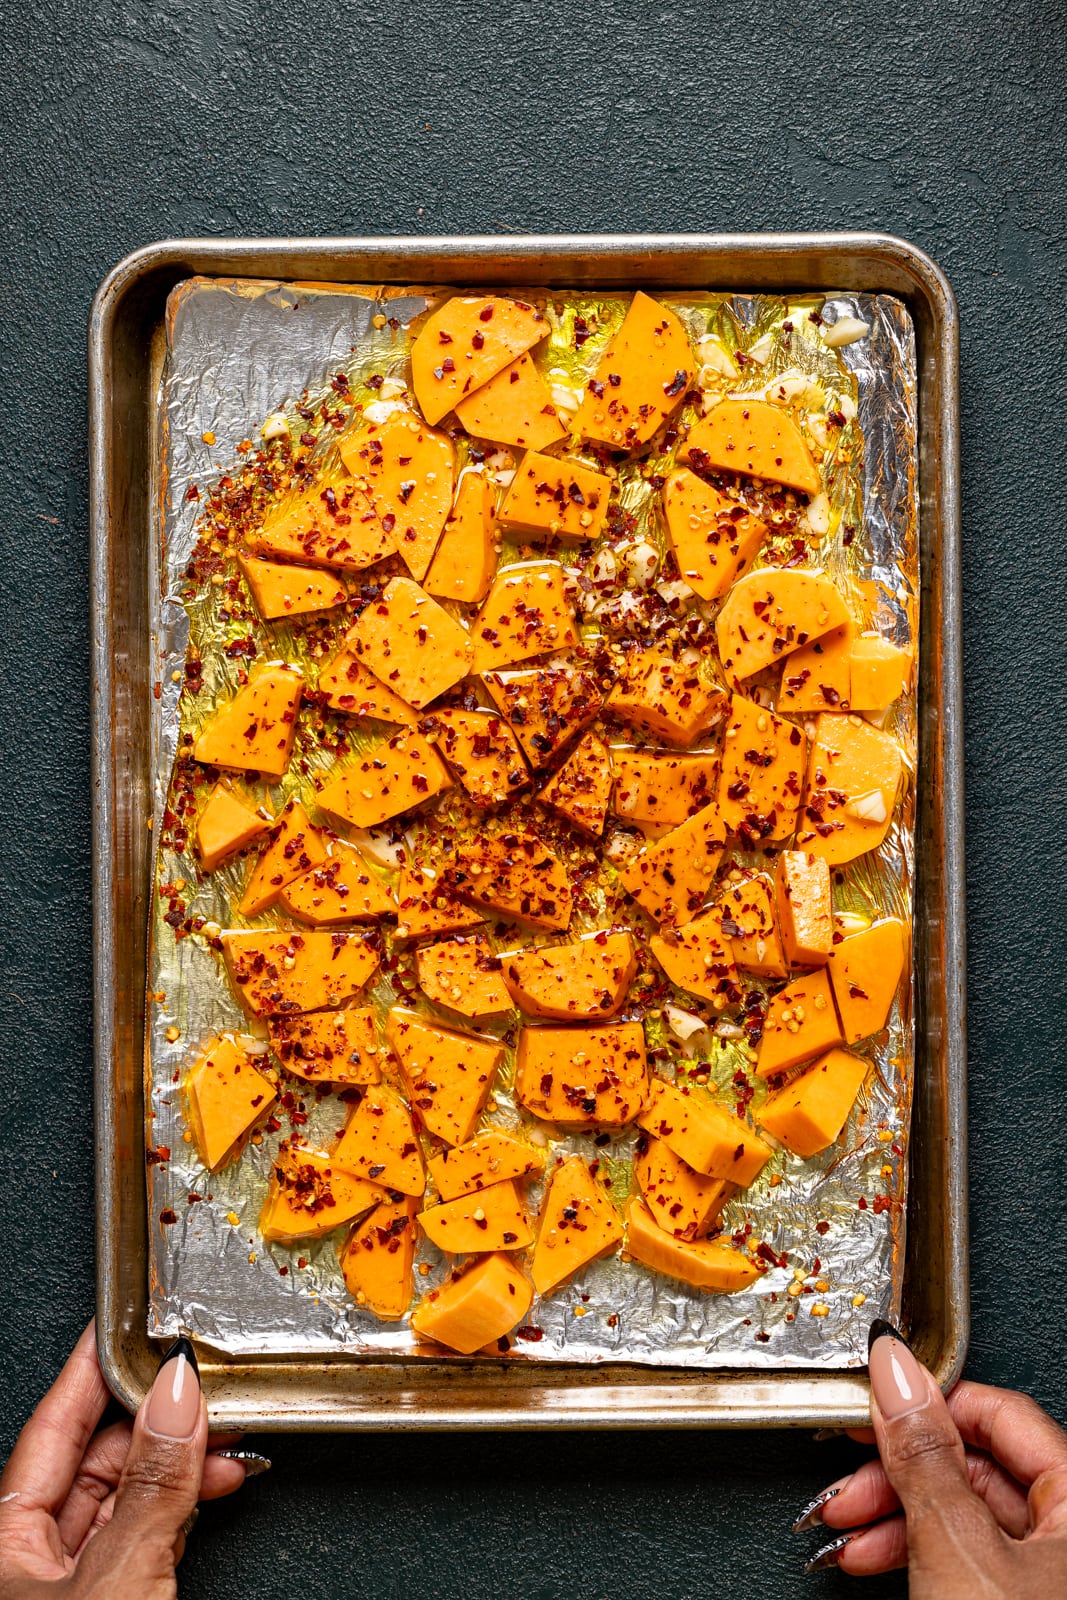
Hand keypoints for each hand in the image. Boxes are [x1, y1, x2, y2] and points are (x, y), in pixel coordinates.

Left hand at [0, 1323, 260, 1598]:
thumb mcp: (116, 1574)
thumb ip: (152, 1485)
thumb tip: (176, 1399)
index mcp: (4, 1540)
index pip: (52, 1428)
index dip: (91, 1371)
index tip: (125, 1326)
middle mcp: (30, 1558)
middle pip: (96, 1460)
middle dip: (159, 1421)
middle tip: (201, 1385)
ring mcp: (71, 1583)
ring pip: (128, 1496)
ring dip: (185, 1463)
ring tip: (227, 1437)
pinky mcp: (113, 1598)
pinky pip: (147, 1532)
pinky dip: (185, 1504)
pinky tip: (216, 1481)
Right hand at [795, 1321, 1066, 1593]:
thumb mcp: (956, 1547)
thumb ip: (922, 1457)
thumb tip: (896, 1374)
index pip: (997, 1411)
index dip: (926, 1402)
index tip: (872, 1400)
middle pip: (974, 1464)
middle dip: (894, 1471)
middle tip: (848, 1471)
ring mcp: (1052, 1568)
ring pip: (963, 1512)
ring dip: (890, 1513)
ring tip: (842, 1524)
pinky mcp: (1021, 1596)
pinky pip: (966, 1555)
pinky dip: (912, 1550)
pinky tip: (867, 1553)